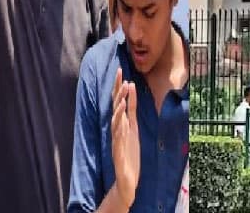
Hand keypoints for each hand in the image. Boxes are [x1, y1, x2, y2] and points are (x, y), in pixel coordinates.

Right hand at [110, 69, 138, 208]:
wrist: (126, 180)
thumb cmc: (129, 153)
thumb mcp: (133, 127)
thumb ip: (132, 109)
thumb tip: (132, 89)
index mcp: (121, 122)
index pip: (118, 101)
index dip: (119, 86)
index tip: (120, 69)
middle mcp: (117, 129)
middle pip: (115, 106)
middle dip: (118, 90)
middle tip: (120, 73)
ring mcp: (116, 140)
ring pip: (116, 120)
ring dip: (119, 106)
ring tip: (123, 93)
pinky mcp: (118, 152)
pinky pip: (118, 137)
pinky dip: (119, 127)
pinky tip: (122, 118)